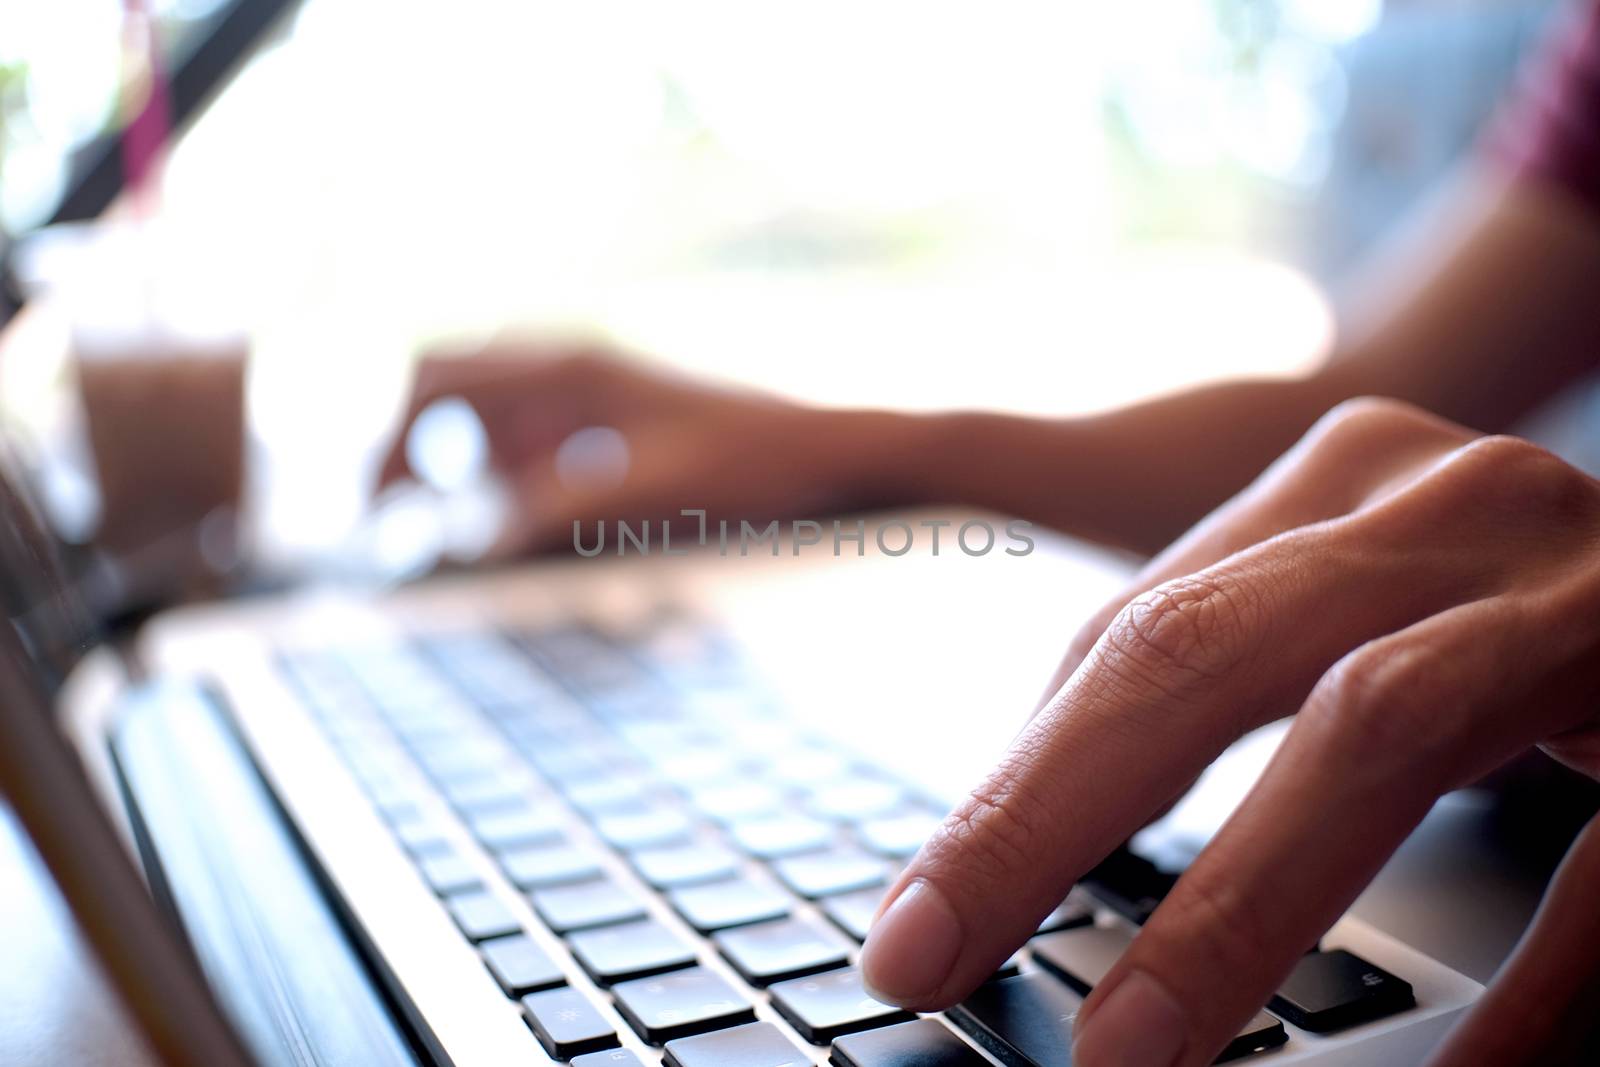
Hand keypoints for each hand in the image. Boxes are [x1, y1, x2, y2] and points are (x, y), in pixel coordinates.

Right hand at [377, 342, 909, 554]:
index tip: (370, 502)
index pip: (445, 382)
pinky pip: (540, 435)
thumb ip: (557, 508)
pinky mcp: (624, 417)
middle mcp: (579, 364)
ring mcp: (601, 387)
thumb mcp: (646, 492)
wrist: (830, 452)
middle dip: (412, 448)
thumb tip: (472, 536)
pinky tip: (511, 518)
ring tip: (433, 523)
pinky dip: (508, 472)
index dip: (394, 439)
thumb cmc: (747, 466)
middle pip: (457, 389)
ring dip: (459, 462)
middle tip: (384, 516)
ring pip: (497, 414)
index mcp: (574, 367)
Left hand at [859, 397, 1599, 1065]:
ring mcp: (1581, 585)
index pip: (1129, 635)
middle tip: (931, 957)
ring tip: (1127, 1051)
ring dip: (1234, 908)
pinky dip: (1522, 995)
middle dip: (1042, 818)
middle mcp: (1447, 508)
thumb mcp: (1370, 615)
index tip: (920, 915)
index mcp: (1342, 487)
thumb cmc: (1538, 624)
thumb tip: (1031, 820)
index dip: (1010, 786)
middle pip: (1195, 650)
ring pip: (1373, 728)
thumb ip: (1234, 677)